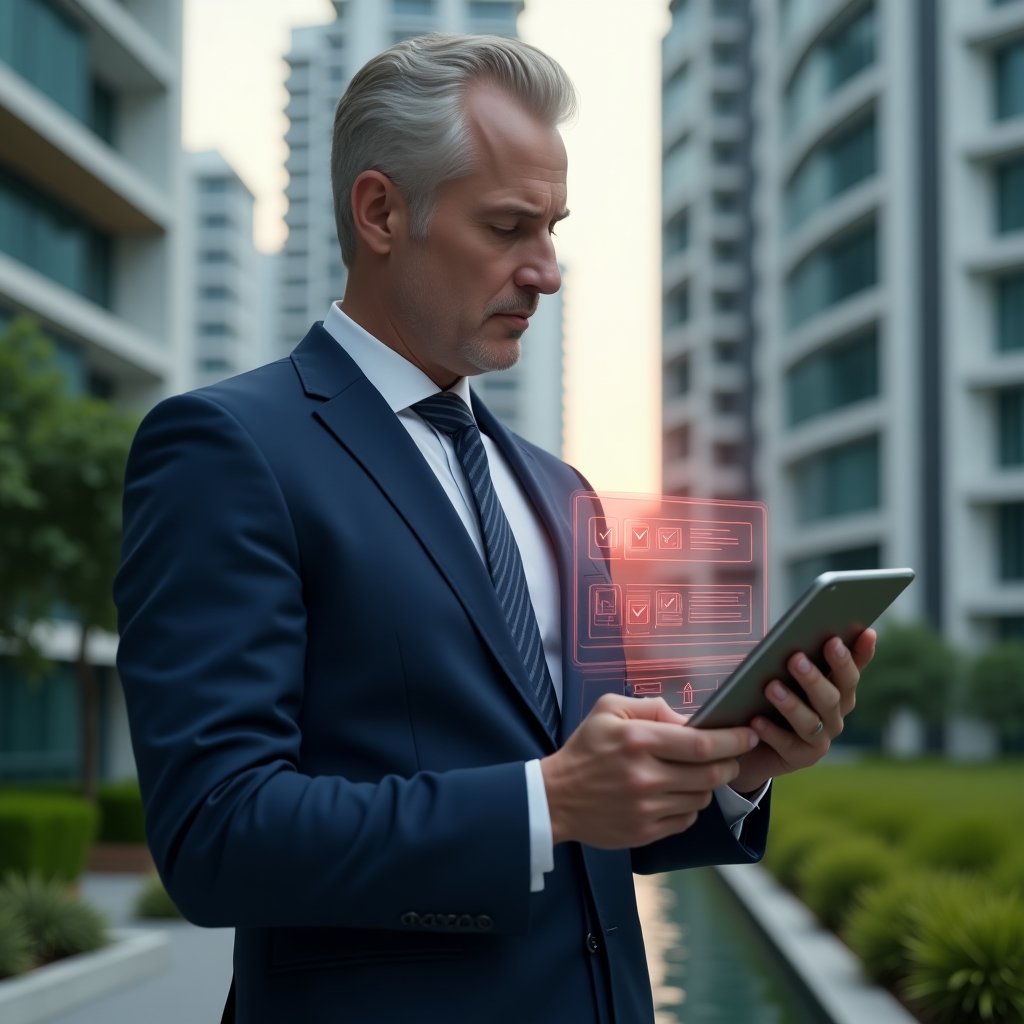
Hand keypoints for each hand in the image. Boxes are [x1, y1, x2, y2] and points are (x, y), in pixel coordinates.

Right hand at [540, 694, 757, 848]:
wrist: (555, 798)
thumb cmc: (585, 748)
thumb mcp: (609, 710)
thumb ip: (652, 707)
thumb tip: (691, 719)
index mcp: (638, 740)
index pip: (701, 743)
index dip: (732, 740)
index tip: (748, 735)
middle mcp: (645, 776)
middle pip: (711, 774)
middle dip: (729, 763)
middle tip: (730, 756)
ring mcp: (646, 808)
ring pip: (702, 797)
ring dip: (708, 785)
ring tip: (694, 774)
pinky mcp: (646, 832)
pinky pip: (687, 819)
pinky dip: (690, 805)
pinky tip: (675, 794)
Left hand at [730, 628, 876, 793]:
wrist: (752, 744)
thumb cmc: (769, 698)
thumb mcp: (782, 675)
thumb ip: (794, 658)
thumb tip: (794, 631)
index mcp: (837, 689)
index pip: (853, 669)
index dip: (861, 653)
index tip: (858, 634)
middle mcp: (835, 715)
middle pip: (833, 696)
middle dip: (815, 677)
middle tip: (795, 658)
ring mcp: (821, 739)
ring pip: (811, 722)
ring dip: (791, 704)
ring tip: (771, 687)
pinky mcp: (801, 758)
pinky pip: (787, 744)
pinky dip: (772, 731)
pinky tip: (756, 720)